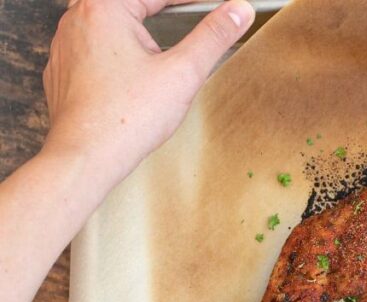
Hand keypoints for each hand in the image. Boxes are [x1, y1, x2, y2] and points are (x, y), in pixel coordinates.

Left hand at [42, 0, 254, 188]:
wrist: (86, 156)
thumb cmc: (126, 117)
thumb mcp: (183, 72)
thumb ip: (213, 36)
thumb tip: (238, 10)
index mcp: (105, 8)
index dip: (189, 1)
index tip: (215, 6)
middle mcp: (78, 19)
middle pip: (131, 6)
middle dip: (162, 12)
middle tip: (189, 19)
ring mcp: (65, 45)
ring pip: (110, 26)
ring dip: (138, 33)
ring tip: (160, 53)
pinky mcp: (63, 71)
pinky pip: (93, 50)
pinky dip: (116, 55)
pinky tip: (132, 75)